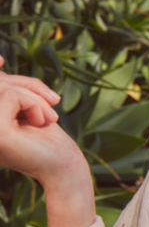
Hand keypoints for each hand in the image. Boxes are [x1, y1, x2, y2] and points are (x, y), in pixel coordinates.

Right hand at [0, 55, 94, 226]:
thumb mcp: (26, 107)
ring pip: (2, 87)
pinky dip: (34, 102)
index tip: (0, 61)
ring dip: (34, 96)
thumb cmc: (47, 138)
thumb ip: (11, 88)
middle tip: (53, 100)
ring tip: (49, 116)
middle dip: (27, 85)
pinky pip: (11, 95)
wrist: (64, 166)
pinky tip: (43, 121)